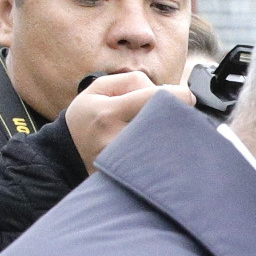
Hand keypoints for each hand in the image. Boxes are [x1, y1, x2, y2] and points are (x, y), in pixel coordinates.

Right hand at [62, 71, 190, 169]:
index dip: (179, 95)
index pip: (154, 99)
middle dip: (176, 116)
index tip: (187, 96)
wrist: (68, 152)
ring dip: (172, 134)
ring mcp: (124, 160)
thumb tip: (164, 89)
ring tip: (163, 128)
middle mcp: (116, 138)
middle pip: (164, 124)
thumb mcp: (99, 88)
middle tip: (178, 113)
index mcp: (108, 113)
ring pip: (165, 144)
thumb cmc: (88, 115)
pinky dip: (165, 151)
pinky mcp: (130, 175)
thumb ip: (132, 81)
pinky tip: (159, 145)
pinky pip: (158, 161)